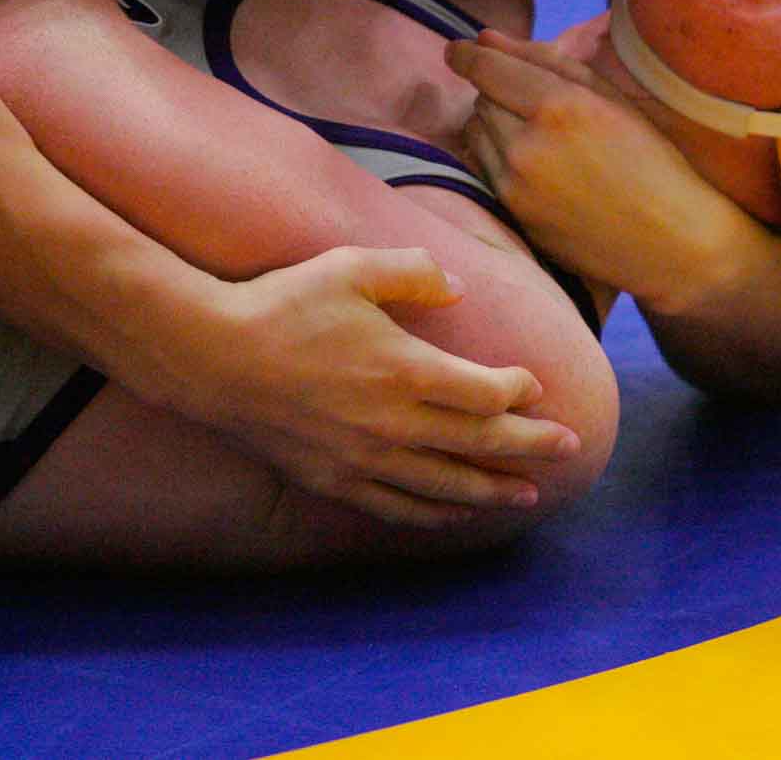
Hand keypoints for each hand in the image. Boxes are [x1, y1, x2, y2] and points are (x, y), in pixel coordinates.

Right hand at [178, 245, 581, 527]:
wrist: (210, 356)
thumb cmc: (282, 304)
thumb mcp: (351, 268)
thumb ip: (413, 272)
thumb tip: (458, 288)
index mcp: (404, 369)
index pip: (484, 393)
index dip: (518, 391)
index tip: (534, 384)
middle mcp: (391, 422)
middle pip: (478, 444)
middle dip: (530, 446)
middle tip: (570, 447)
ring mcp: (362, 457)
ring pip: (445, 484)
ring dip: (492, 490)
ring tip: (529, 495)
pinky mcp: (332, 478)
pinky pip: (397, 504)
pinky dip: (435, 511)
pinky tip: (455, 512)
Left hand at [447, 29, 733, 306]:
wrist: (672, 242)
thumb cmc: (654, 162)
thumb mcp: (613, 98)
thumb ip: (548, 62)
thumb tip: (486, 38)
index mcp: (560, 107)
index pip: (488, 68)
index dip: (467, 55)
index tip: (458, 49)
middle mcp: (529, 146)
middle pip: (481, 99)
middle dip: (497, 91)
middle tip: (531, 100)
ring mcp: (517, 186)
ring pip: (475, 134)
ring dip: (492, 124)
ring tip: (535, 133)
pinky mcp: (514, 216)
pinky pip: (483, 170)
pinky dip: (495, 157)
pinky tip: (532, 162)